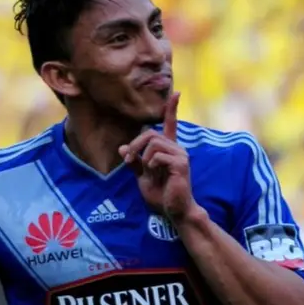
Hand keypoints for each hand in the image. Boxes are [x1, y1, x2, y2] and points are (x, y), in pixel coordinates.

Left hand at [120, 92, 197, 220]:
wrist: (173, 211)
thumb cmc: (161, 195)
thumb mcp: (143, 177)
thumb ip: (135, 162)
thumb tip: (122, 147)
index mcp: (169, 149)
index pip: (171, 125)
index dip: (172, 109)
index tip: (177, 93)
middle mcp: (177, 148)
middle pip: (151, 134)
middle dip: (135, 145)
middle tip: (127, 159)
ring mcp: (181, 155)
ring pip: (154, 143)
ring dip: (142, 156)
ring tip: (146, 171)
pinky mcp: (181, 164)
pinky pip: (158, 156)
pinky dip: (150, 164)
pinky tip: (155, 174)